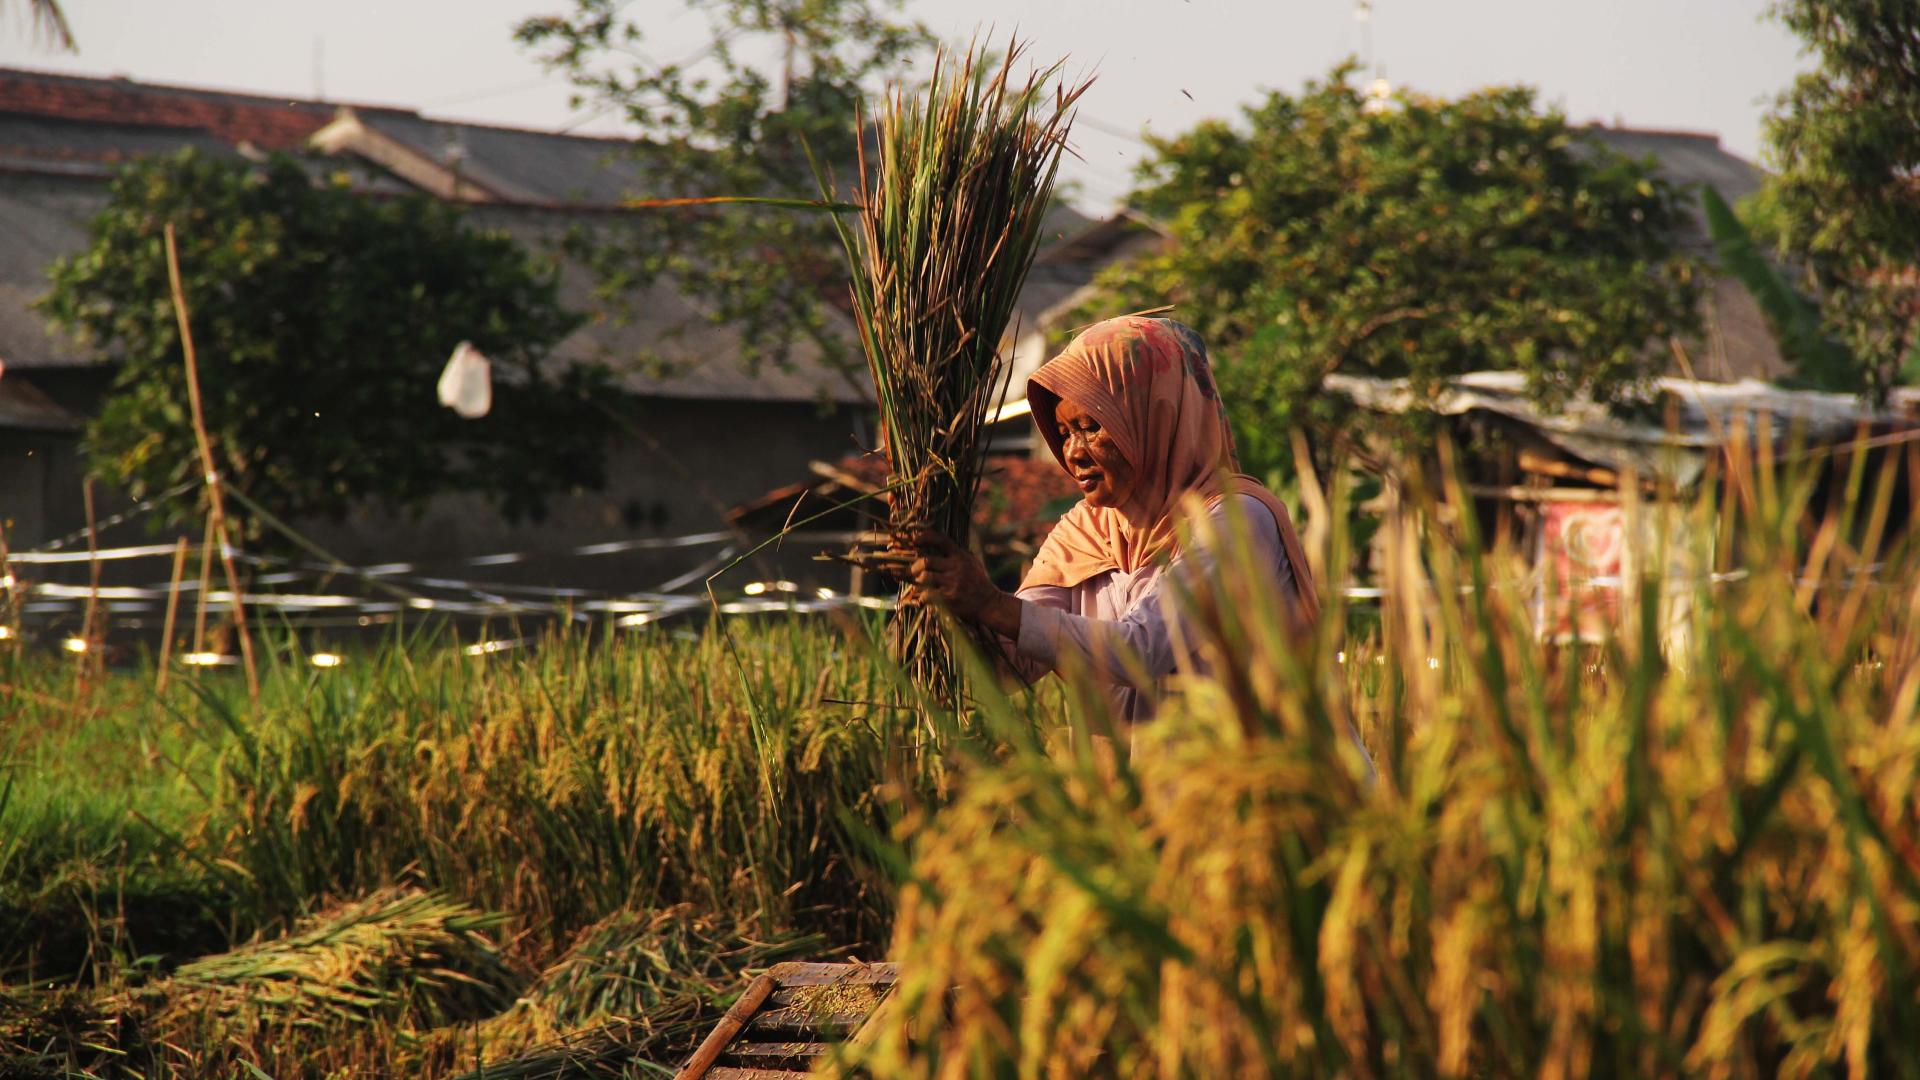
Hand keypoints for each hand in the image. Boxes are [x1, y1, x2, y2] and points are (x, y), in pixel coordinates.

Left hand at [895, 530, 1021, 637]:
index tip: (914, 540)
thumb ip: (957, 553)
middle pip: (926, 561)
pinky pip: (928, 595)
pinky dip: (922, 597)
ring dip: (917, 582)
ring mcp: (953, 583)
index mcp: (961, 556)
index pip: (941, 540)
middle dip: (914, 567)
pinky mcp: (950, 598)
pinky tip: (923, 599)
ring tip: (917, 585)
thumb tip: (935, 543)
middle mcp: (957, 567)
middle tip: (910, 571)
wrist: (989, 603)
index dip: (925, 537)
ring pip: (925, 577)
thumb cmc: (978, 582)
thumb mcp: (972, 562)